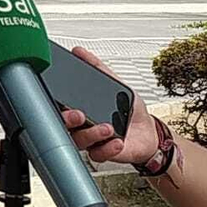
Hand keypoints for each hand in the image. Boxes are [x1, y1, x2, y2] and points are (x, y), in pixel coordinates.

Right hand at [61, 46, 158, 165]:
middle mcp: (82, 126)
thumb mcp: (116, 84)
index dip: (57, 105)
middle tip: (79, 115)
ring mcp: (92, 141)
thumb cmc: (129, 111)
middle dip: (68, 120)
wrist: (149, 132)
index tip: (64, 101)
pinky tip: (117, 142)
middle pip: (64, 126)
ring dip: (92, 135)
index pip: (61, 107)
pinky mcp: (104, 153)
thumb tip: (79, 52)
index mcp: (80, 108)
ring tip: (108, 128)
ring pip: (80, 141)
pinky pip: (98, 155)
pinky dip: (107, 149)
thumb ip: (97, 68)